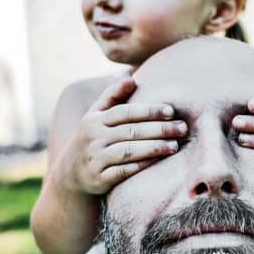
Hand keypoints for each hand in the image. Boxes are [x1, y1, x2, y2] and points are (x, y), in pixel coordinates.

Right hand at [61, 78, 186, 193]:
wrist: (71, 173)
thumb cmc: (93, 137)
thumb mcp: (96, 115)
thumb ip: (113, 95)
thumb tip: (130, 75)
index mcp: (95, 120)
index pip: (125, 112)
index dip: (148, 111)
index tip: (171, 111)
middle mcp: (94, 138)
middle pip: (130, 131)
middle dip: (159, 129)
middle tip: (182, 129)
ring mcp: (96, 159)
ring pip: (128, 151)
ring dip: (154, 148)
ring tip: (175, 146)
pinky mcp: (100, 178)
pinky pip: (124, 171)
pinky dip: (141, 165)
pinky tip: (159, 161)